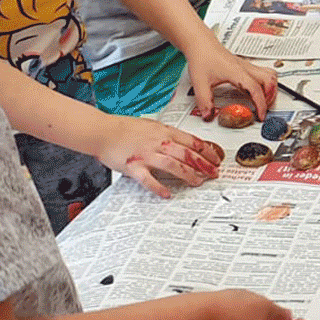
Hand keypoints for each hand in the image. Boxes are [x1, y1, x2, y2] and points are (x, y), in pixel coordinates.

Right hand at [96, 116, 220, 198]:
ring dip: (188, 175)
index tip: (215, 159)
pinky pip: (149, 179)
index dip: (206, 151)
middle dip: (204, 164)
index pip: (191, 140)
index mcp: (163, 131)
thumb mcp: (150, 124)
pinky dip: (159, 187)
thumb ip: (165, 133)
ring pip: (174, 165)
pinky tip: (167, 194)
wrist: (103, 131)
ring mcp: (147, 154)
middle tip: (213, 173)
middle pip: (187, 153)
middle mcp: (158, 142)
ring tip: (198, 183)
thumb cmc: (123, 127)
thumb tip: (179, 140)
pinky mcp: (134, 166)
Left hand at [185, 38, 276, 120]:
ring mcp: (245, 65)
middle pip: (270, 80)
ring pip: (269, 74)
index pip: (256, 89)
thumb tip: (209, 115)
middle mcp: (244, 68)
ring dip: (270, 88)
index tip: (260, 115)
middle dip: (271, 97)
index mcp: (237, 72)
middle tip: (263, 108)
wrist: (200, 42)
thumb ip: (204, 102)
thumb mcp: (200, 83)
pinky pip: (261, 74)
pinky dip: (263, 84)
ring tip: (263, 100)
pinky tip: (253, 91)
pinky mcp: (243, 65)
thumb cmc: (202, 56)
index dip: (261, 104)